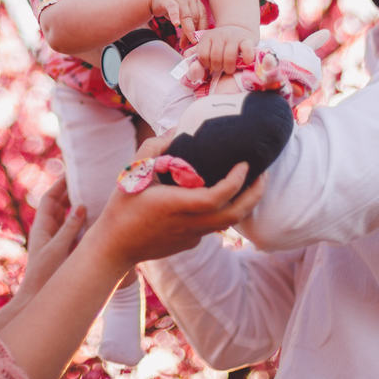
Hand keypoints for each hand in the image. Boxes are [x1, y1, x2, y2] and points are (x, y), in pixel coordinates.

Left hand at [21, 178, 85, 297]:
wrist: (37, 300)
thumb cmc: (44, 276)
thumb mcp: (57, 249)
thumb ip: (69, 227)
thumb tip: (81, 206)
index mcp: (42, 227)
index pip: (51, 198)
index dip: (60, 184)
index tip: (73, 171)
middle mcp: (49, 231)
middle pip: (61, 205)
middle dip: (72, 191)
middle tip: (88, 179)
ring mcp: (57, 240)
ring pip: (69, 217)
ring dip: (80, 206)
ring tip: (95, 193)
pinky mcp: (66, 250)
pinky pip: (75, 230)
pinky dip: (84, 221)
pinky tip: (97, 217)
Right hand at [84, 137, 264, 272]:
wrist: (114, 248)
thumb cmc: (122, 208)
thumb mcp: (132, 173)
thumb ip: (154, 148)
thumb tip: (175, 130)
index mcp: (176, 205)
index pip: (218, 196)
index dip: (237, 181)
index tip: (245, 163)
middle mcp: (189, 223)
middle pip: (235, 213)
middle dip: (256, 193)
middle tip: (263, 173)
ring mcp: (192, 236)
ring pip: (229, 221)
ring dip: (244, 202)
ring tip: (251, 182)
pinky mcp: (191, 242)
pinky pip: (214, 225)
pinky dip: (224, 209)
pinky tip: (219, 195)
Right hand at [150, 0, 207, 44]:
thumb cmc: (170, 5)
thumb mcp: (183, 12)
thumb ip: (190, 21)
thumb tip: (196, 39)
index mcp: (196, 0)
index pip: (203, 17)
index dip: (202, 30)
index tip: (200, 41)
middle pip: (195, 18)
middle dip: (193, 34)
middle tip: (192, 45)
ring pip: (186, 16)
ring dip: (186, 31)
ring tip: (184, 43)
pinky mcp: (168, 0)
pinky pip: (173, 9)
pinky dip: (175, 16)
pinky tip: (175, 24)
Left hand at [192, 24, 255, 76]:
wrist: (239, 30)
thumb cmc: (220, 43)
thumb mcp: (206, 45)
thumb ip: (195, 54)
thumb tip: (186, 60)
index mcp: (207, 38)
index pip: (202, 55)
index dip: (206, 64)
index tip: (210, 65)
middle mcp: (219, 35)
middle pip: (215, 57)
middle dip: (217, 68)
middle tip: (221, 68)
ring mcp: (234, 37)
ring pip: (229, 56)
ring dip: (229, 68)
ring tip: (230, 69)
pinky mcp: (247, 40)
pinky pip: (246, 51)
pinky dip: (246, 59)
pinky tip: (244, 62)